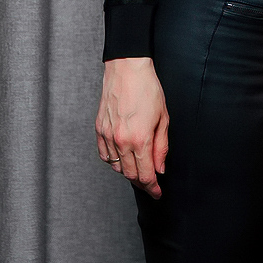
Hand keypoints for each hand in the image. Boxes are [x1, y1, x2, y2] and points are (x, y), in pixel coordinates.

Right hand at [96, 57, 169, 197]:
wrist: (126, 69)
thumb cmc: (148, 89)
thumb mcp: (163, 118)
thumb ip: (161, 146)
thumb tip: (160, 168)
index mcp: (139, 139)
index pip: (145, 175)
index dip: (152, 188)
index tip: (158, 193)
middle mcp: (121, 140)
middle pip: (130, 174)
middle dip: (142, 183)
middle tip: (151, 184)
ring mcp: (107, 135)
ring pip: (116, 166)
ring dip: (128, 172)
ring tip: (139, 169)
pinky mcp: (99, 129)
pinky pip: (104, 155)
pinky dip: (113, 161)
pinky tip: (122, 158)